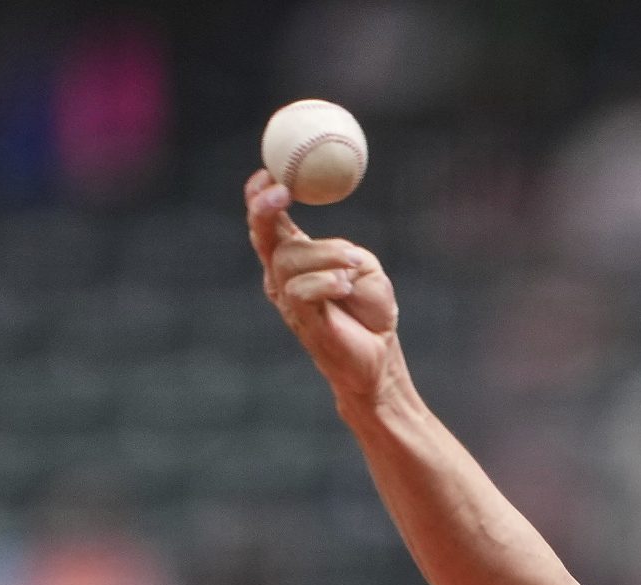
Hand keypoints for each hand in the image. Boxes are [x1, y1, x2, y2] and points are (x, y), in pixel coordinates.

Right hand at [245, 170, 400, 403]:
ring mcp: (288, 299)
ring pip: (288, 260)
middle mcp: (283, 276)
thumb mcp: (362, 266)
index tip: (270, 171)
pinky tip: (344, 285)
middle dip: (265, 207)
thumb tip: (334, 241)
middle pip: (262, 234)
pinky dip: (325, 281)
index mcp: (294, 256)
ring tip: (354, 265)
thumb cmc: (371, 310)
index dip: (261, 194)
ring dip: (325, 254)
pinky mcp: (301, 320)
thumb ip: (341, 249)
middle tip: (282, 190)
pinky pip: (300, 291)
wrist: (380, 357)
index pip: (268, 220)